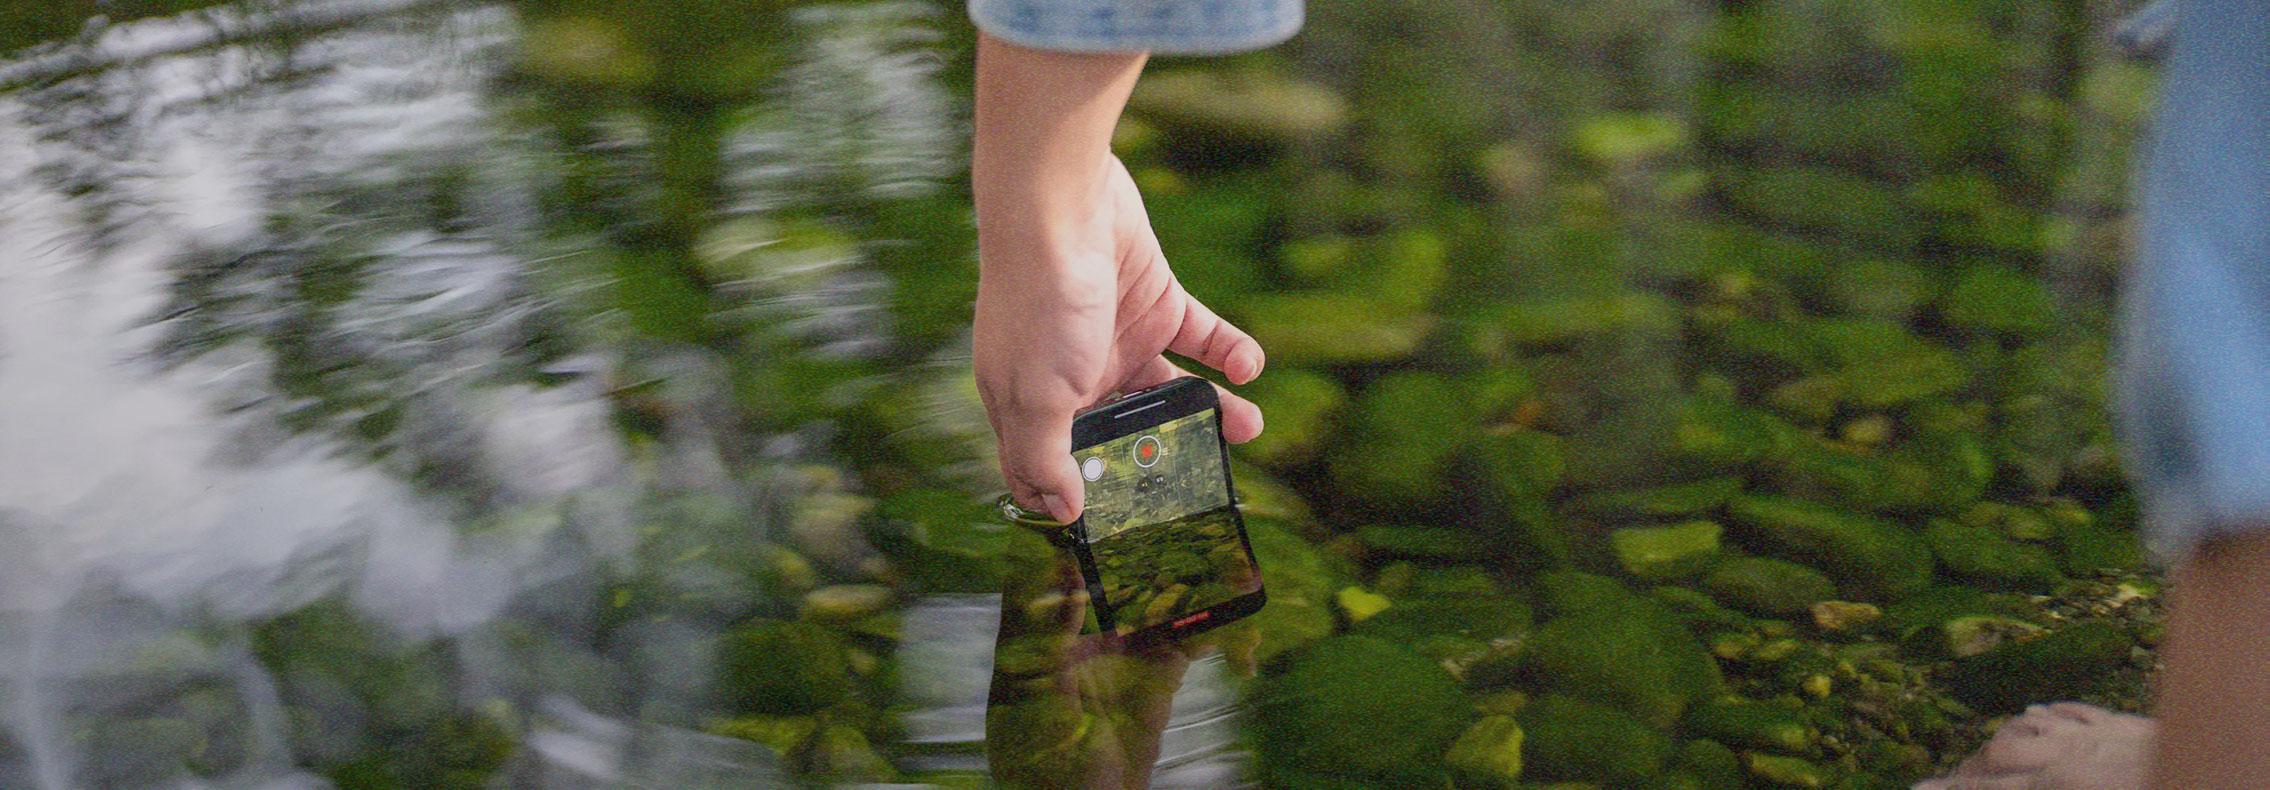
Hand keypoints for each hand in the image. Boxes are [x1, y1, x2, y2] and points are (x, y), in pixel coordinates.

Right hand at [973, 155, 1264, 523]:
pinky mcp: (1155, 299)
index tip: (1121, 525)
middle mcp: (1074, 375)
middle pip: (1122, 433)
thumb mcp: (1037, 393)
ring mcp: (1117, 337)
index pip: (1048, 467)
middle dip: (1163, 457)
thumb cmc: (1038, 300)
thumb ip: (1044, 457)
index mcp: (1031, 402)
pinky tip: (1248, 367)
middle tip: (1204, 477)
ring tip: (1248, 426)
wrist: (1060, 200)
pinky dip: (1229, 352)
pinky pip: (1200, 337)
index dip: (1077, 497)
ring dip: (1211, 411)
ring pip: (1171, 389)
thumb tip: (1062, 513)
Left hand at [985, 516, 1259, 789]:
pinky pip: (1187, 635)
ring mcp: (1122, 649)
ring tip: (1218, 535)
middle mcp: (1081, 628)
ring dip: (1185, 568)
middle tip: (1173, 498)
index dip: (1071, 526)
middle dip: (1141, 537)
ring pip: (1156, 595)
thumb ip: (1047, 634)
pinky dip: (1213, 614)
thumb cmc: (1039, 761)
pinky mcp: (1157, 674)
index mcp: (1040, 628)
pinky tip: (1237, 591)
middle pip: (1112, 569)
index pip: (1052, 564)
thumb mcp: (1033, 697)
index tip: (1097, 491)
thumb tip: (1063, 573)